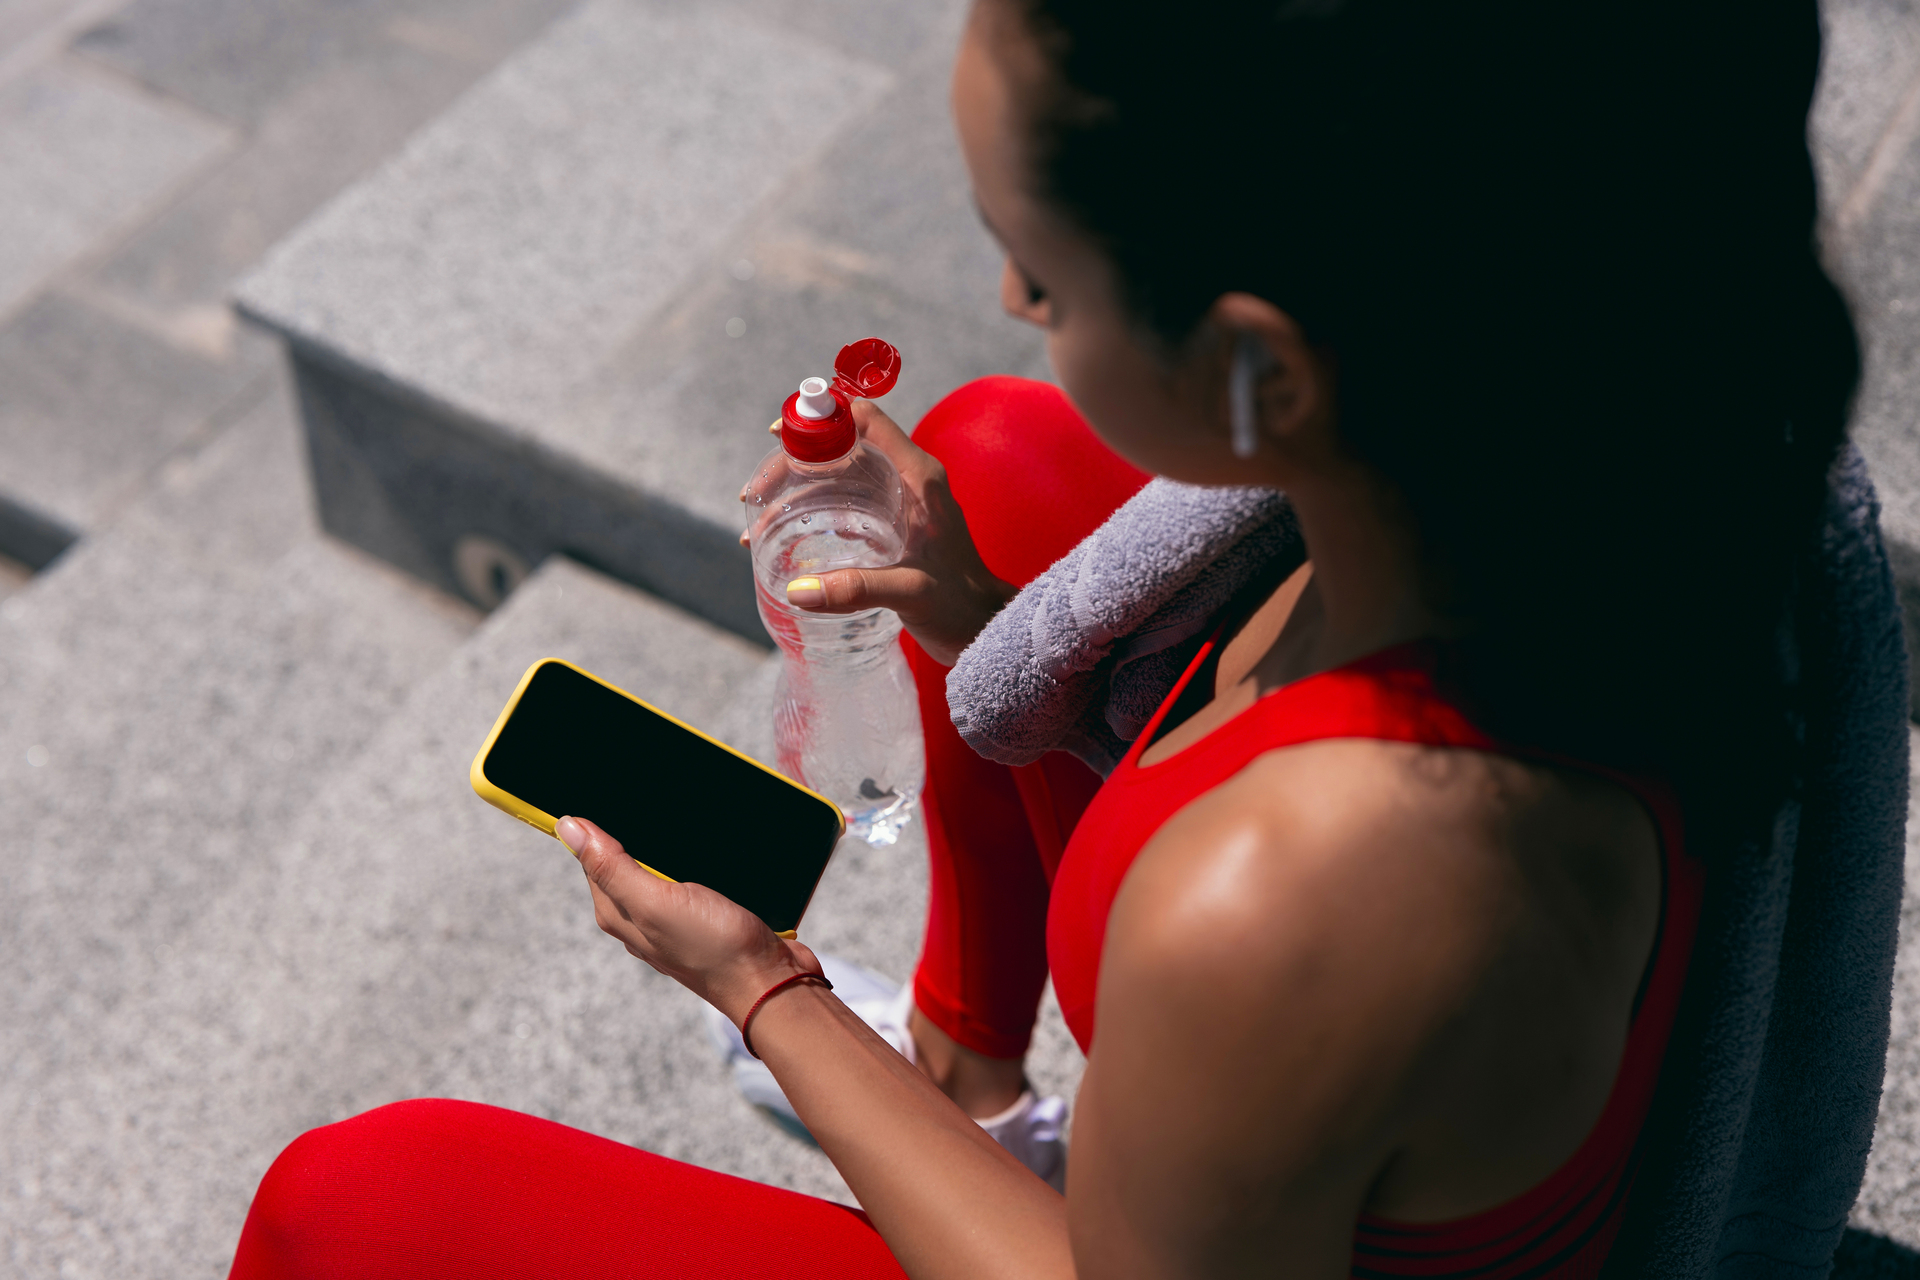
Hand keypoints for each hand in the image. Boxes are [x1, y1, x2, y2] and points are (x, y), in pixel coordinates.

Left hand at [555, 816, 821, 1023]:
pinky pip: (692, 876)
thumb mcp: (656, 902)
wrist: (771, 982)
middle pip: (626, 861)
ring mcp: (675, 917)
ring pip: (662, 868)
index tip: (613, 793)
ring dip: (670, 843)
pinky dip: (697, 857)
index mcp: (619, 913)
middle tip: (652, 797)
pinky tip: (710, 842)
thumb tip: (567, 828)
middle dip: (635, 830)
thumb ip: (612, 868)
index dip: (598, 827)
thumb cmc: (714, 947)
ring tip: (684, 813)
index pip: (592, 859)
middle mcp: (642, 917)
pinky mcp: (707, 913)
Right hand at [742, 400, 1015, 665]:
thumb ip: (857, 588)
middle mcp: (907, 479)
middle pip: (840, 448)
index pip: (867, 421)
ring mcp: (897, 501)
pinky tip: (782, 538)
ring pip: (836, 478)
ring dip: (795, 492)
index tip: (779, 433)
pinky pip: (842, 504)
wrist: (986, 628)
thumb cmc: (962, 606)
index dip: (822, 418)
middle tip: (753, 493)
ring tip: (756, 523)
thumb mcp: (910, 593)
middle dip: (792, 463)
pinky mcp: (889, 526)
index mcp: (919, 477)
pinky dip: (810, 513)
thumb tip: (797, 590)